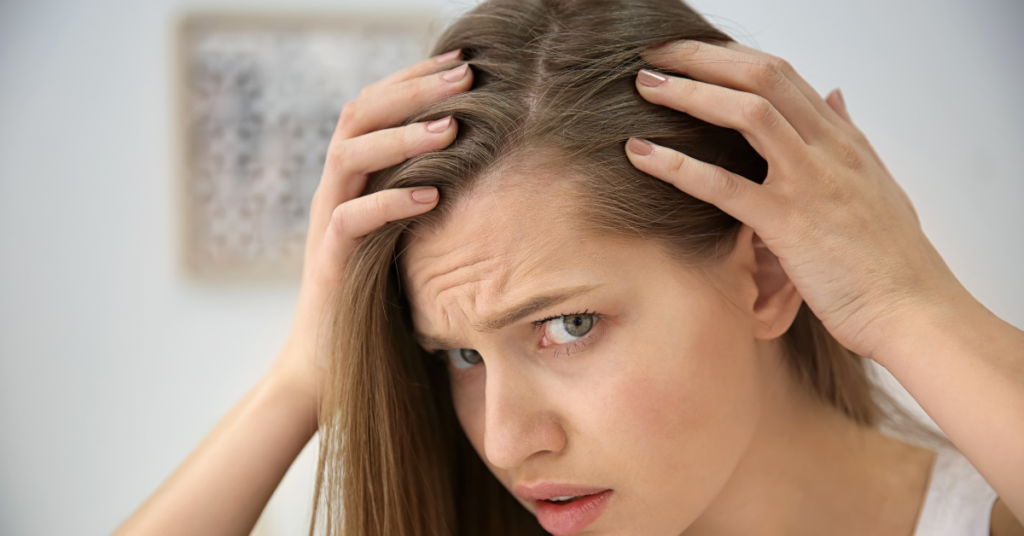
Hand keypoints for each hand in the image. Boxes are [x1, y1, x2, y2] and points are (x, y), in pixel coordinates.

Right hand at [272, 50, 472, 406]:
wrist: (329, 361)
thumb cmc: (378, 298)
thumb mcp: (406, 235)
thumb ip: (426, 195)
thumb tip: (485, 165)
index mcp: (352, 178)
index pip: (374, 107)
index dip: (413, 79)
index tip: (463, 60)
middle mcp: (334, 191)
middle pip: (360, 116)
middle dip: (413, 89)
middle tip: (465, 73)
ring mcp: (326, 224)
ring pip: (349, 157)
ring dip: (402, 137)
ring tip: (453, 126)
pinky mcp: (328, 264)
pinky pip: (349, 221)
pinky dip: (390, 202)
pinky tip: (431, 195)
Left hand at [624, 40, 965, 361]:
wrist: (915, 313)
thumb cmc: (892, 261)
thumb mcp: (878, 185)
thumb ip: (851, 138)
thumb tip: (835, 97)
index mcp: (843, 141)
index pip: (782, 76)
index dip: (731, 57)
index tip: (692, 54)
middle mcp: (827, 151)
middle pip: (762, 77)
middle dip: (704, 57)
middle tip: (656, 53)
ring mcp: (808, 183)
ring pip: (747, 114)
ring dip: (690, 93)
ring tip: (645, 86)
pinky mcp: (788, 224)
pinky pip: (723, 185)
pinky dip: (677, 165)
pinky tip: (639, 154)